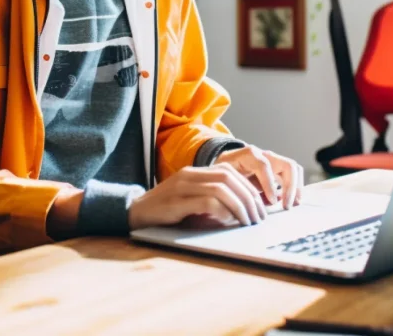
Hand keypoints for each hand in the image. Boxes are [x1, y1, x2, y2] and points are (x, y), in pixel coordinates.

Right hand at [128, 164, 267, 229]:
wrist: (133, 213)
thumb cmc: (165, 211)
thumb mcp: (190, 200)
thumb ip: (211, 200)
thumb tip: (241, 211)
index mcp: (195, 171)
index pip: (230, 171)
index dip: (249, 187)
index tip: (259, 206)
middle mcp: (190, 175)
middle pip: (229, 177)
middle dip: (249, 197)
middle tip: (259, 216)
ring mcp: (182, 187)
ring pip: (221, 188)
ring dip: (240, 206)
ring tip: (248, 221)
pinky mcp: (176, 202)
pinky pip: (206, 201)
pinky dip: (222, 211)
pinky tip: (227, 221)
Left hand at [214, 145, 303, 208]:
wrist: (223, 164)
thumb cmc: (224, 173)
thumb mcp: (225, 178)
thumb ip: (240, 188)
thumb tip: (262, 202)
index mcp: (250, 155)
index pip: (265, 166)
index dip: (269, 185)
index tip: (271, 202)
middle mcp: (265, 155)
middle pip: (287, 165)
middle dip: (290, 187)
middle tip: (287, 206)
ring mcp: (274, 160)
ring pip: (294, 169)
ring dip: (296, 187)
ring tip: (294, 204)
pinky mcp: (278, 168)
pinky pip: (293, 175)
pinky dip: (295, 187)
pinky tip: (292, 201)